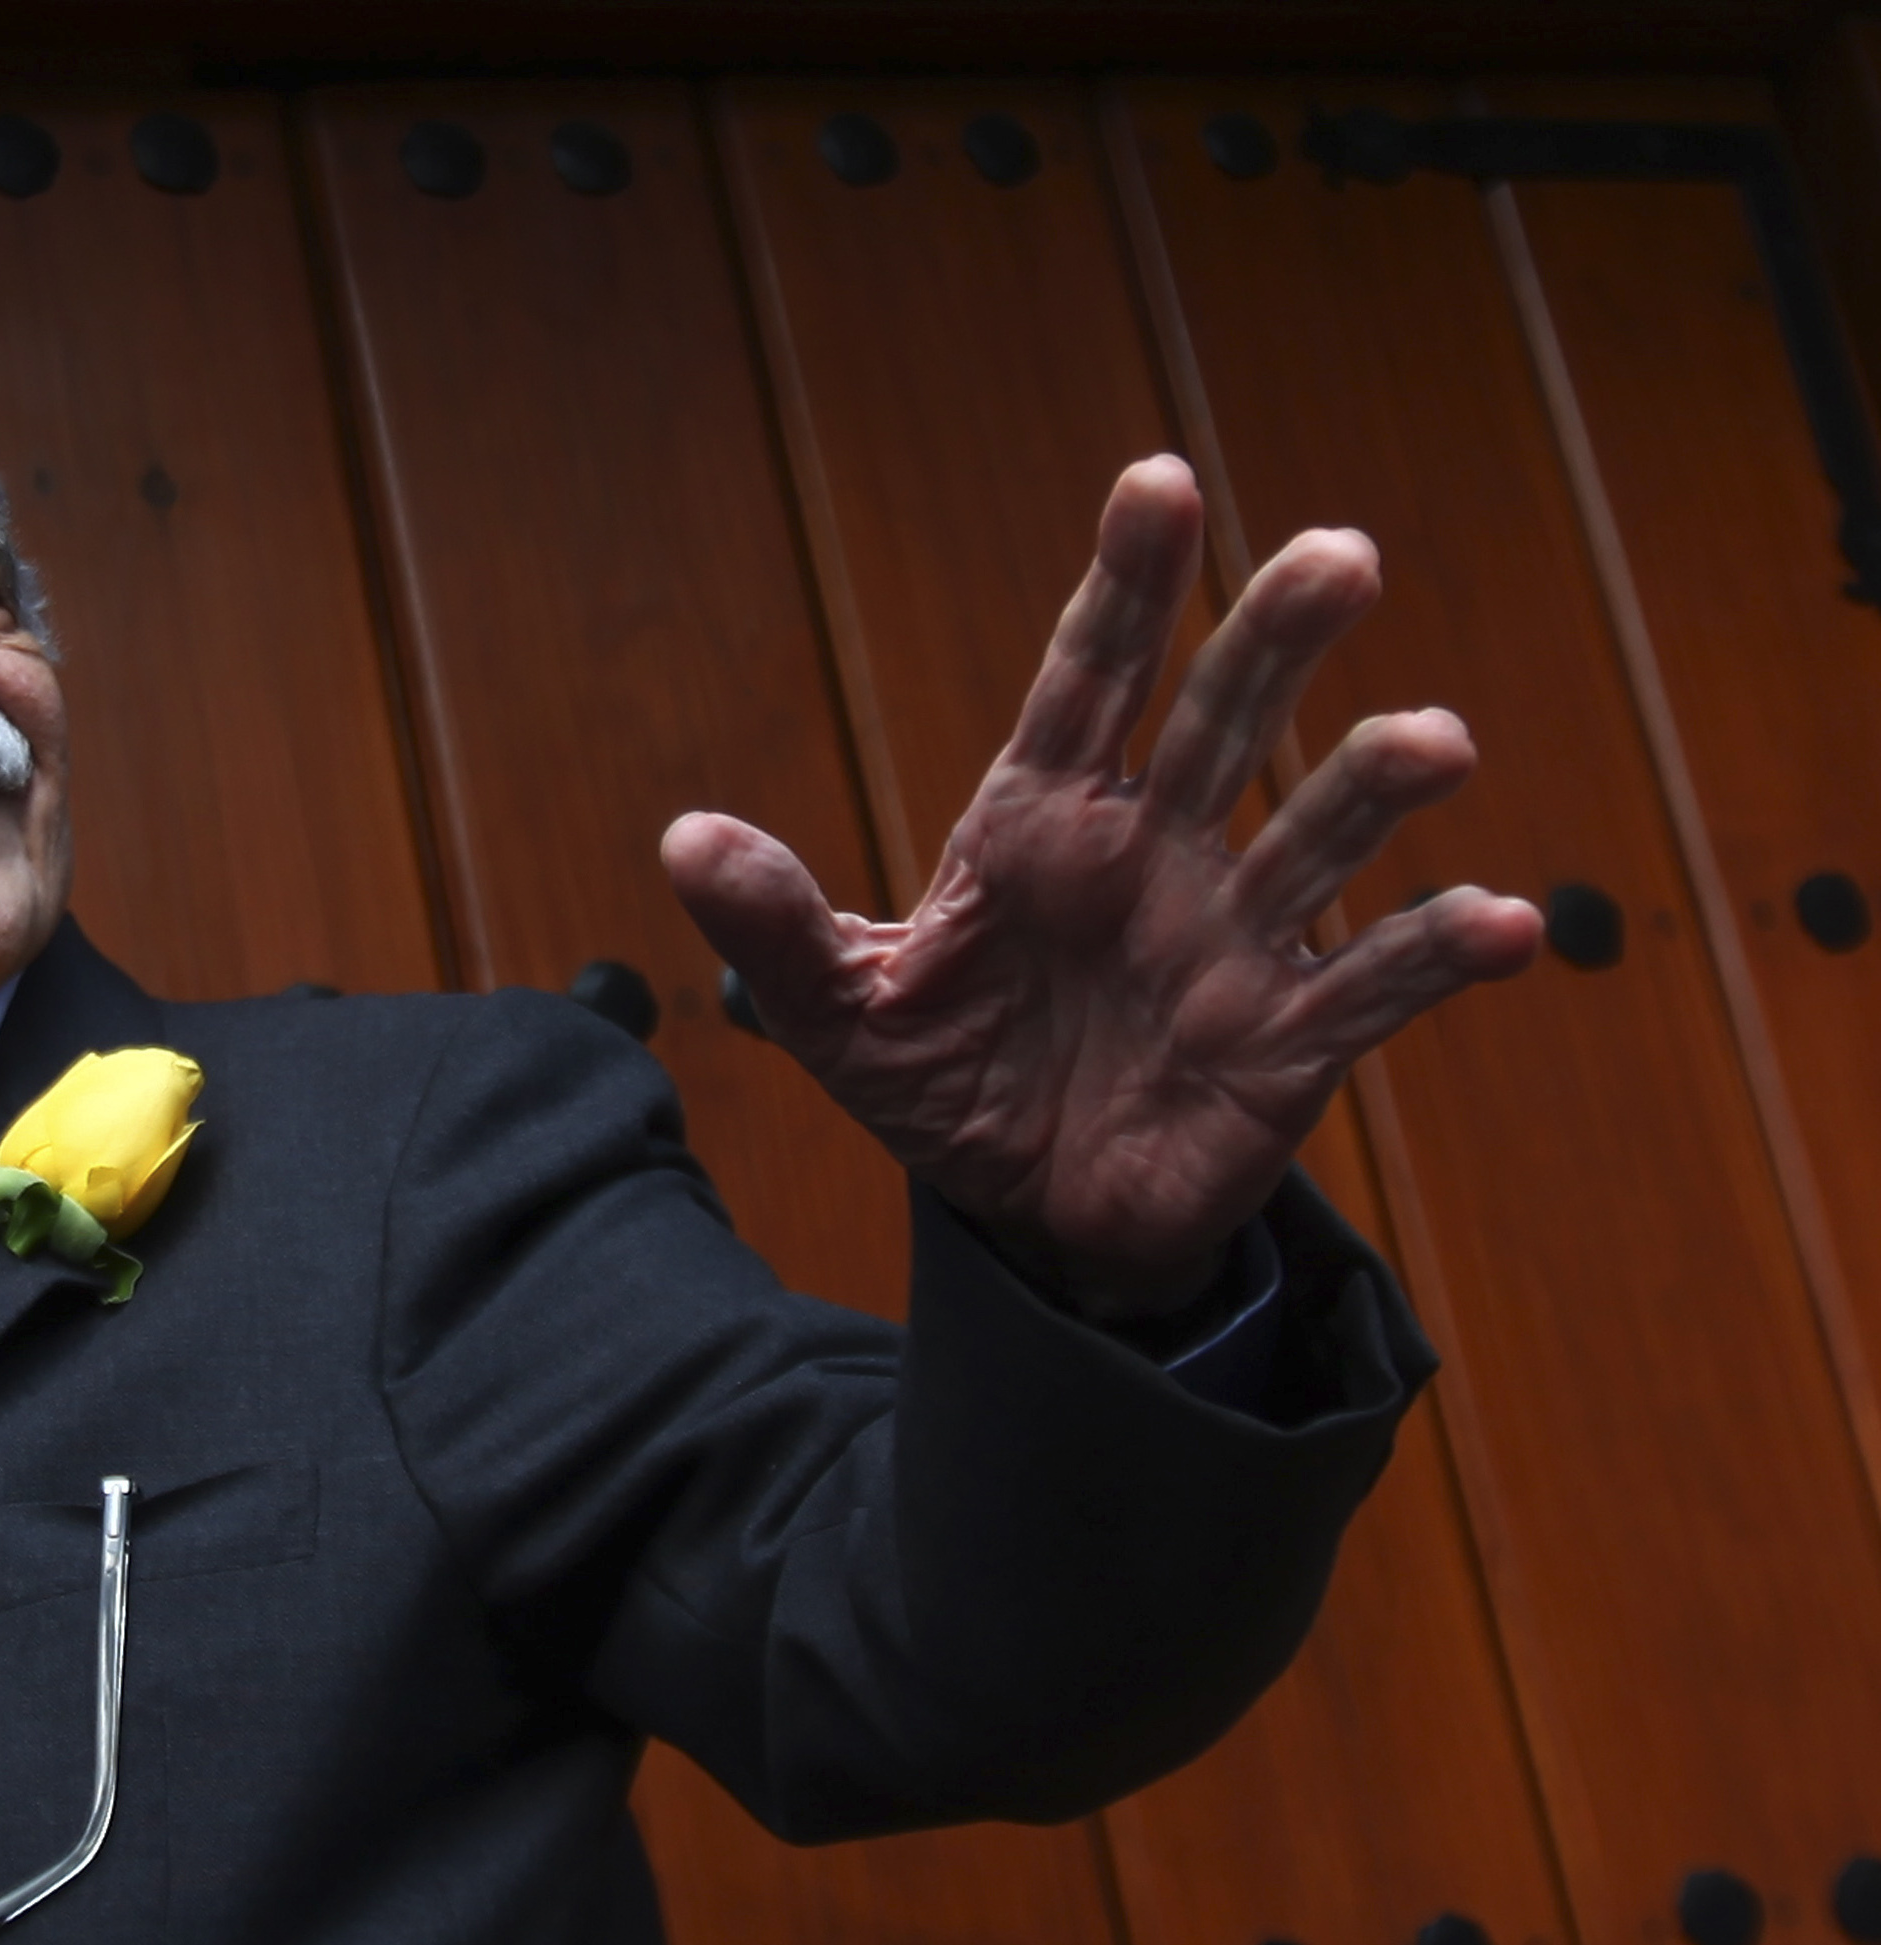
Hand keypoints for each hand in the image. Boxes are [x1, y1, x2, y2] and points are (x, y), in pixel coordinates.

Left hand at [663, 454, 1540, 1316]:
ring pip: (1316, 836)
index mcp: (1042, 825)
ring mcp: (1232, 941)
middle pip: (1223, 722)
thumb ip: (774, 928)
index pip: (1088, 682)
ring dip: (1376, 784)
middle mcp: (1154, 855)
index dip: (1125, 587)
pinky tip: (1513, 927)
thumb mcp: (840, 1014)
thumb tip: (681, 841)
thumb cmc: (947, 1084)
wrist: (1028, 1213)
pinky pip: (1376, 988)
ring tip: (1433, 740)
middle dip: (1275, 640)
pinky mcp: (1288, 1042)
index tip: (1159, 482)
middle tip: (1337, 556)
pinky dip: (1443, 955)